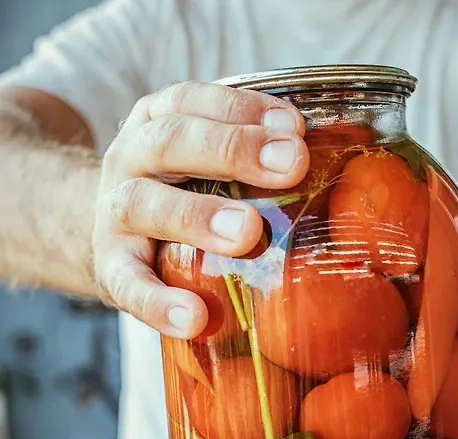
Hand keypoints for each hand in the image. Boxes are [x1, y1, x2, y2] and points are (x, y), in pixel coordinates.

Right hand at [91, 81, 309, 337]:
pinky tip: (194, 318)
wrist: (106, 234)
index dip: (243, 110)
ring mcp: (114, 213)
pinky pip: (129, 285)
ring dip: (198, 216)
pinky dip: (159, 302)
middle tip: (291, 166)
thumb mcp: (204, 160)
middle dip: (233, 150)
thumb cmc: (179, 192)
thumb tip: (351, 161)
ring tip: (246, 234)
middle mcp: (130, 158)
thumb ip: (257, 157)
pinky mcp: (109, 269)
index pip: (194, 100)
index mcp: (159, 122)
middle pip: (172, 143)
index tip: (295, 127)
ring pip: (146, 205)